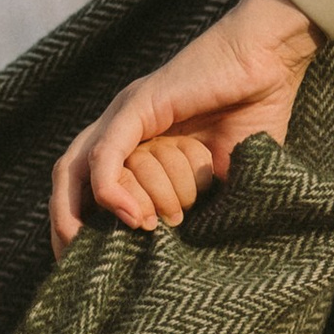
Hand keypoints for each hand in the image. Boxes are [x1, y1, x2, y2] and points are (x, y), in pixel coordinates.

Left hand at [48, 0, 318, 253]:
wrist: (271, 61)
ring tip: (95, 247)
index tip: (83, 272)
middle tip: (75, 265)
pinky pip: (108, 152)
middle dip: (63, 226)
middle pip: (67, 180)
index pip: (84, 190)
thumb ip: (199, 205)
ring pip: (77, 167)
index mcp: (135, 146)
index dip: (76, 228)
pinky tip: (133, 216)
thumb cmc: (253, 114)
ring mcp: (125, 116)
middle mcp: (120, 130)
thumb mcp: (222, 175)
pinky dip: (111, 188)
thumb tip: (182, 254)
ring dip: (77, 212)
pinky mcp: (138, 105)